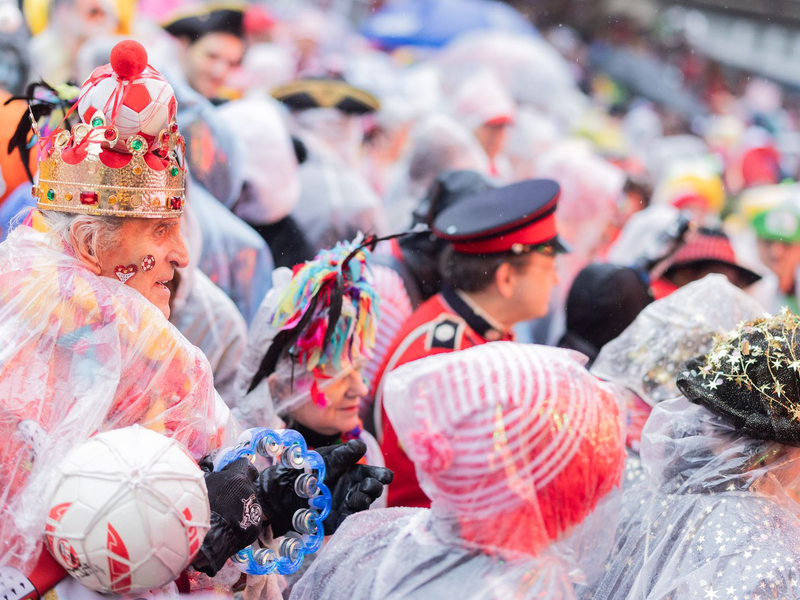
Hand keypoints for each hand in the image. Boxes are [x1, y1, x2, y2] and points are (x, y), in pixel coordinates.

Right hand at [191, 458, 262, 576]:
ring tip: (224, 515)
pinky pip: (249, 519)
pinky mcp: (256, 526)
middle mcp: (250, 491)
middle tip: (223, 498)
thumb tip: (208, 462)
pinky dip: (241, 521)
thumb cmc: (200, 507)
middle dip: (237, 489)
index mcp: (238, 478)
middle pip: (246, 484)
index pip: (244, 465)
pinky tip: (228, 526)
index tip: (228, 474)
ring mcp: (255, 509)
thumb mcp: (201, 484)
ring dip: (239, 505)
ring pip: (248, 502)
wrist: (206, 539)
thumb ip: (208, 470)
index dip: (236, 468)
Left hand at [316, 440, 393, 533]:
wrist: (288, 488)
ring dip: (362, 499)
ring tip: (354, 497)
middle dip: (375, 487)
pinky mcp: (337, 519)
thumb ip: (343, 453)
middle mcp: (355, 489)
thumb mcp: (325, 457)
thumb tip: (361, 446)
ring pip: (363, 504)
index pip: (374, 474)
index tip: (386, 476)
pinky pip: (348, 519)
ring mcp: (347, 505)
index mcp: (355, 473)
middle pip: (373, 490)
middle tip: (369, 484)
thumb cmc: (310, 468)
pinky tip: (347, 510)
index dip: (381, 475)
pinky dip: (349, 515)